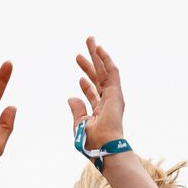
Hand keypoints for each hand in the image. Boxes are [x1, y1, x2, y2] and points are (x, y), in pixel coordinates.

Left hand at [68, 34, 124, 151]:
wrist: (104, 147)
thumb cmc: (92, 142)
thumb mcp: (79, 124)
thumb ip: (77, 110)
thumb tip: (71, 97)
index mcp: (100, 111)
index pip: (93, 94)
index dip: (86, 84)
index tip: (80, 77)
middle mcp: (108, 102)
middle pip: (98, 78)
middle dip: (90, 63)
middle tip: (82, 51)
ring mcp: (113, 96)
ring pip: (104, 71)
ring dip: (97, 55)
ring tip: (90, 40)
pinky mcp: (116, 92)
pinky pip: (112, 71)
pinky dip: (106, 59)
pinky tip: (99, 49)